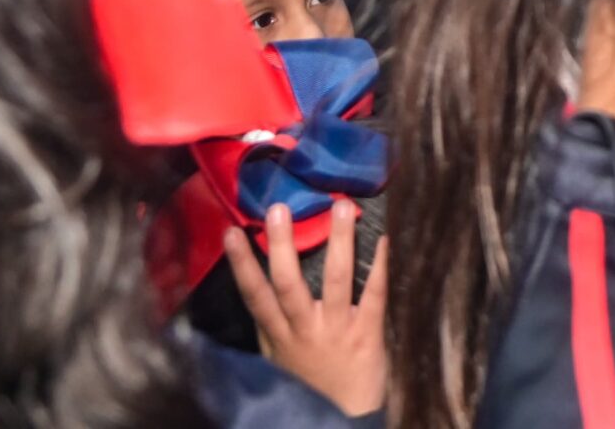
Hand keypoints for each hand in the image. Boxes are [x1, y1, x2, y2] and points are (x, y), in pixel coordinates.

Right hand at [223, 202, 387, 415]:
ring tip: (339, 206)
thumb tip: (256, 279)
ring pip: (336, 280)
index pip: (254, 296)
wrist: (342, 418)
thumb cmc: (309, 383)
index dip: (242, 264)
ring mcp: (337, 330)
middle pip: (288, 283)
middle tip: (278, 209)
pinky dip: (379, 266)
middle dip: (282, 246)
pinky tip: (383, 238)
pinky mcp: (368, 335)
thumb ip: (271, 322)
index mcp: (278, 335)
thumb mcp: (277, 357)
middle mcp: (304, 330)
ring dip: (339, 241)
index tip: (231, 231)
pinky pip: (374, 295)